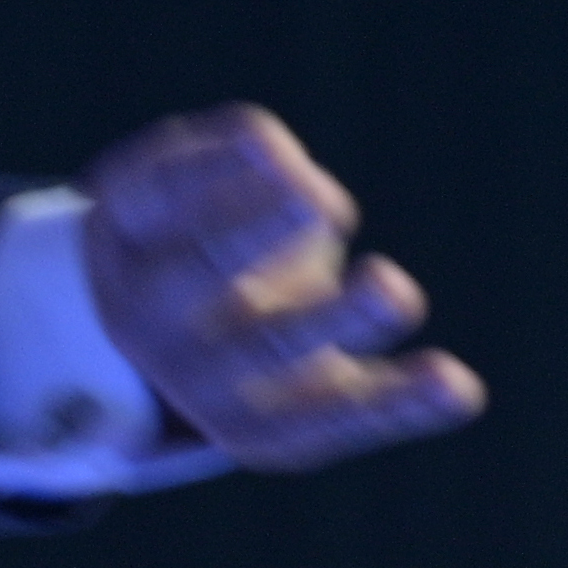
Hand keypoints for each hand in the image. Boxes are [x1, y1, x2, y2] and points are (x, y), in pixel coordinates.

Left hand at [76, 106, 486, 470]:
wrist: (107, 302)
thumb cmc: (254, 346)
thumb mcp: (310, 391)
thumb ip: (383, 397)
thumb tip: (460, 391)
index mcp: (240, 416)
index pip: (319, 423)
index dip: (392, 405)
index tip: (455, 381)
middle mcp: (188, 362)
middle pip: (262, 345)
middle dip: (331, 316)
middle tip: (394, 288)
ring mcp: (144, 286)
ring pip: (200, 267)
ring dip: (258, 229)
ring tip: (317, 199)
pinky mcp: (120, 210)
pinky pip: (164, 188)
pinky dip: (214, 164)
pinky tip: (265, 145)